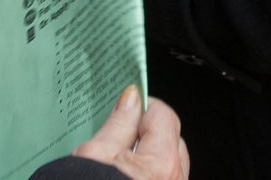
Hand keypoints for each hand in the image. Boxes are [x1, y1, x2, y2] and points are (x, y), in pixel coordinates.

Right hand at [73, 86, 188, 179]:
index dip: (141, 107)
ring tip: (121, 161)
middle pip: (171, 138)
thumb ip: (117, 124)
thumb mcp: (95, 155)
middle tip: (120, 136)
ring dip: (150, 156)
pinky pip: (164, 178)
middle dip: (148, 132)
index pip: (163, 114)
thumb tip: (131, 99)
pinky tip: (126, 177)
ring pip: (168, 162)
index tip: (125, 108)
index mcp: (162, 162)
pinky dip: (150, 174)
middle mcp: (175, 178)